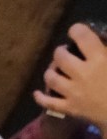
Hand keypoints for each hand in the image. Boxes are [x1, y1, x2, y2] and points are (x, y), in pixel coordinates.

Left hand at [34, 23, 106, 138]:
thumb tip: (102, 35)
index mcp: (99, 58)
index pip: (81, 36)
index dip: (76, 30)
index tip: (76, 32)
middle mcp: (82, 74)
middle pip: (61, 57)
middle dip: (60, 52)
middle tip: (64, 53)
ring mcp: (73, 93)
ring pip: (51, 78)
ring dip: (50, 72)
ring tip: (54, 70)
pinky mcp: (69, 108)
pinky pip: (49, 103)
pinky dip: (41, 97)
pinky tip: (37, 93)